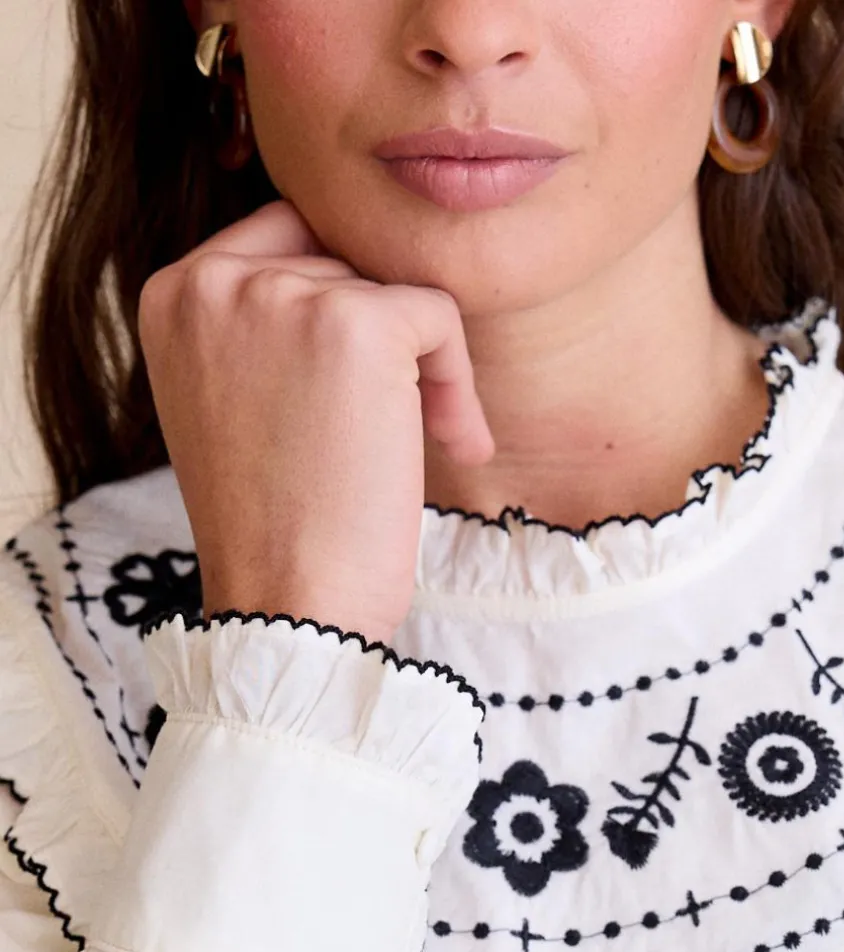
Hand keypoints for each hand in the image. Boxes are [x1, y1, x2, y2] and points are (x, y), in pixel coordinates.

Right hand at [136, 199, 494, 642]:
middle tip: (393, 425)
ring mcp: (281, 295)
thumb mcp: (230, 400)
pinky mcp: (356, 323)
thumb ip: (259, 327)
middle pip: (340, 262)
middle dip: (380, 339)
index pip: (282, 241)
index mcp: (172, 295)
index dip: (336, 306)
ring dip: (421, 368)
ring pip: (391, 290)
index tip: (354, 389)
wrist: (288, 605)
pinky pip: (439, 316)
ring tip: (422, 447)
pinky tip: (456, 444)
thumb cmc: (270, 525)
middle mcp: (213, 280)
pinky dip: (458, 382)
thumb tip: (349, 275)